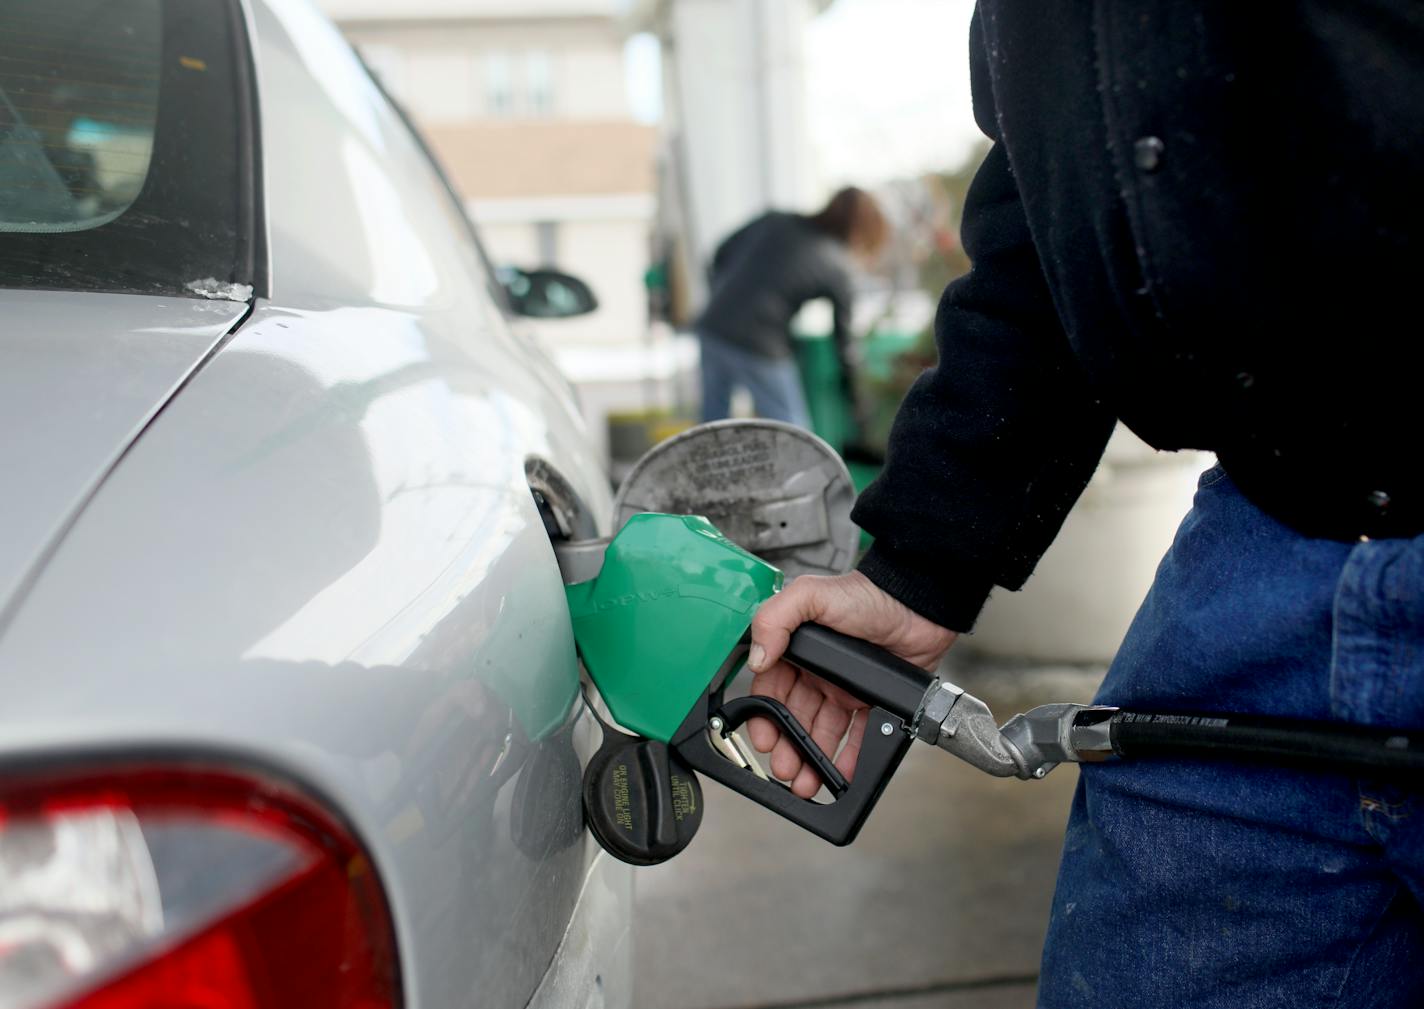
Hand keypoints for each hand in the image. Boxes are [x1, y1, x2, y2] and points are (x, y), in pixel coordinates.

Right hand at [746, 571, 956, 796]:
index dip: (765, 717)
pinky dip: (849, 758)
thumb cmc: (867, 593)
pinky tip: (841, 774)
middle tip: (786, 769)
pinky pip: (858, 736)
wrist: (918, 602)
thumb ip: (775, 619)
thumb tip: (757, 659)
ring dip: (812, 759)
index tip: (764, 739)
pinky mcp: (872, 700)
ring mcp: (844, 687)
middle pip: (795, 718)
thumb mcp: (811, 594)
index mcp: (797, 648)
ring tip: (807, 782)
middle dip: (788, 747)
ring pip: (822, 732)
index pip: (771, 689)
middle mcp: (817, 670)